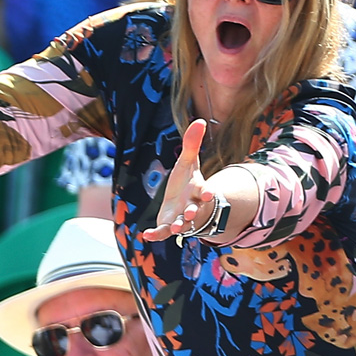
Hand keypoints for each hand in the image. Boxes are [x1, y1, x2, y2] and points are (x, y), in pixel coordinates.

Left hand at [142, 119, 216, 241]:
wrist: (183, 203)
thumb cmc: (187, 182)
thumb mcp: (188, 162)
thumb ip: (191, 144)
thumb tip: (200, 120)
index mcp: (199, 191)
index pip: (205, 192)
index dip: (207, 193)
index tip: (209, 193)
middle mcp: (193, 206)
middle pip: (196, 210)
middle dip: (195, 212)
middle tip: (192, 213)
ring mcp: (181, 219)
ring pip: (183, 224)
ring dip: (181, 226)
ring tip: (177, 228)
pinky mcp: (169, 226)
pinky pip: (163, 232)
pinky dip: (156, 235)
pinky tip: (146, 235)